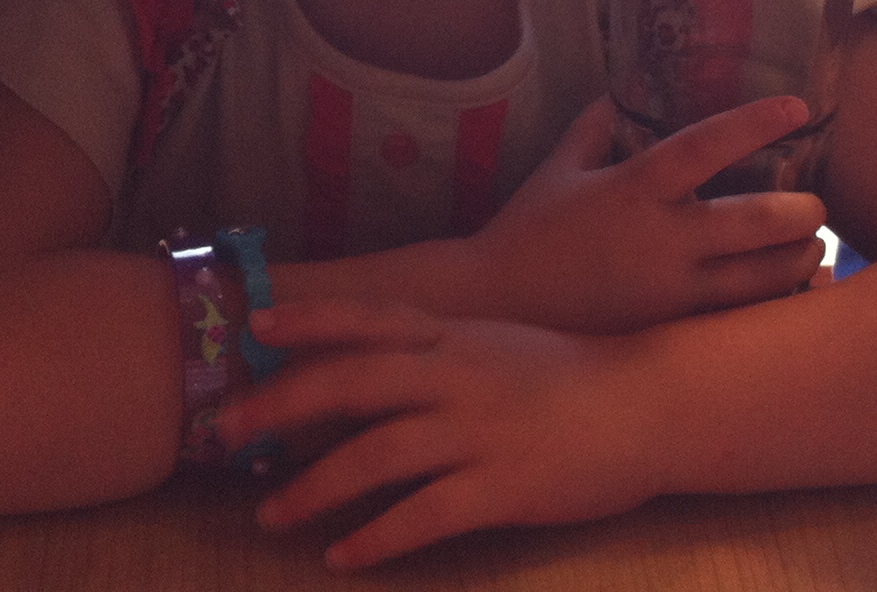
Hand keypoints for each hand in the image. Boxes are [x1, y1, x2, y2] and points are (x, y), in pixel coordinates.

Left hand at [229, 299, 659, 569]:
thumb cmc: (570, 375)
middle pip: (354, 383)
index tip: (253, 327)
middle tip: (226, 435)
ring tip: (270, 516)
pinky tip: (343, 557)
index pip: (371, 319)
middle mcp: (460, 374)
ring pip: (379, 453)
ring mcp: (481, 430)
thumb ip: (436, 353)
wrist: (649, 403)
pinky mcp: (504, 485)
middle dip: (282, 406)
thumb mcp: (497, 346)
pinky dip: (376, 537)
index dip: (311, 321)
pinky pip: (426, 515)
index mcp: (456, 337)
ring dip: (315, 487)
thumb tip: (366, 370)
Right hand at [464, 96, 825, 333]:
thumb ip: (592, 130)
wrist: (492, 311)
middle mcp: (661, 239)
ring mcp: (670, 293)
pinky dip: (774, 309)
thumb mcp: (557, 173)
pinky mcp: (671, 336)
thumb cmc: (525, 235)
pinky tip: (791, 299)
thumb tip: (615, 95)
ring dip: (799, 262)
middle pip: (759, 221)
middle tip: (815, 208)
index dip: (757, 122)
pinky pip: (740, 323)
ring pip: (762, 279)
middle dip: (803, 212)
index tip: (798, 107)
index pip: (708, 144)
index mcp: (635, 188)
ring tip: (812, 252)